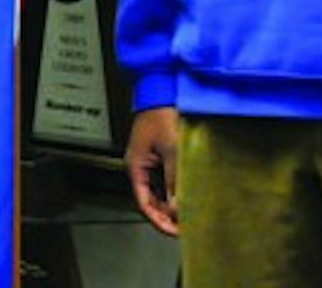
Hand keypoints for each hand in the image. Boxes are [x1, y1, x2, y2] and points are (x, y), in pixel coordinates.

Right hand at [125, 106, 179, 235]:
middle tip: (183, 227)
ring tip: (186, 214)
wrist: (161, 91)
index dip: (159, 220)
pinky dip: (172, 191)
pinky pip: (162, 180)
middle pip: (149, 200)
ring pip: (156, 191)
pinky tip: (184, 196)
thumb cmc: (161, 114)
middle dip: (165, 216)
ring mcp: (147, 160)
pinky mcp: (156, 155)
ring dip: (169, 204)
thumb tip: (177, 206)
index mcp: (135, 166)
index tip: (174, 231)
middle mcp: (138, 165)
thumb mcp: (171, 150)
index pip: (143, 203)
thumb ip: (174, 180)